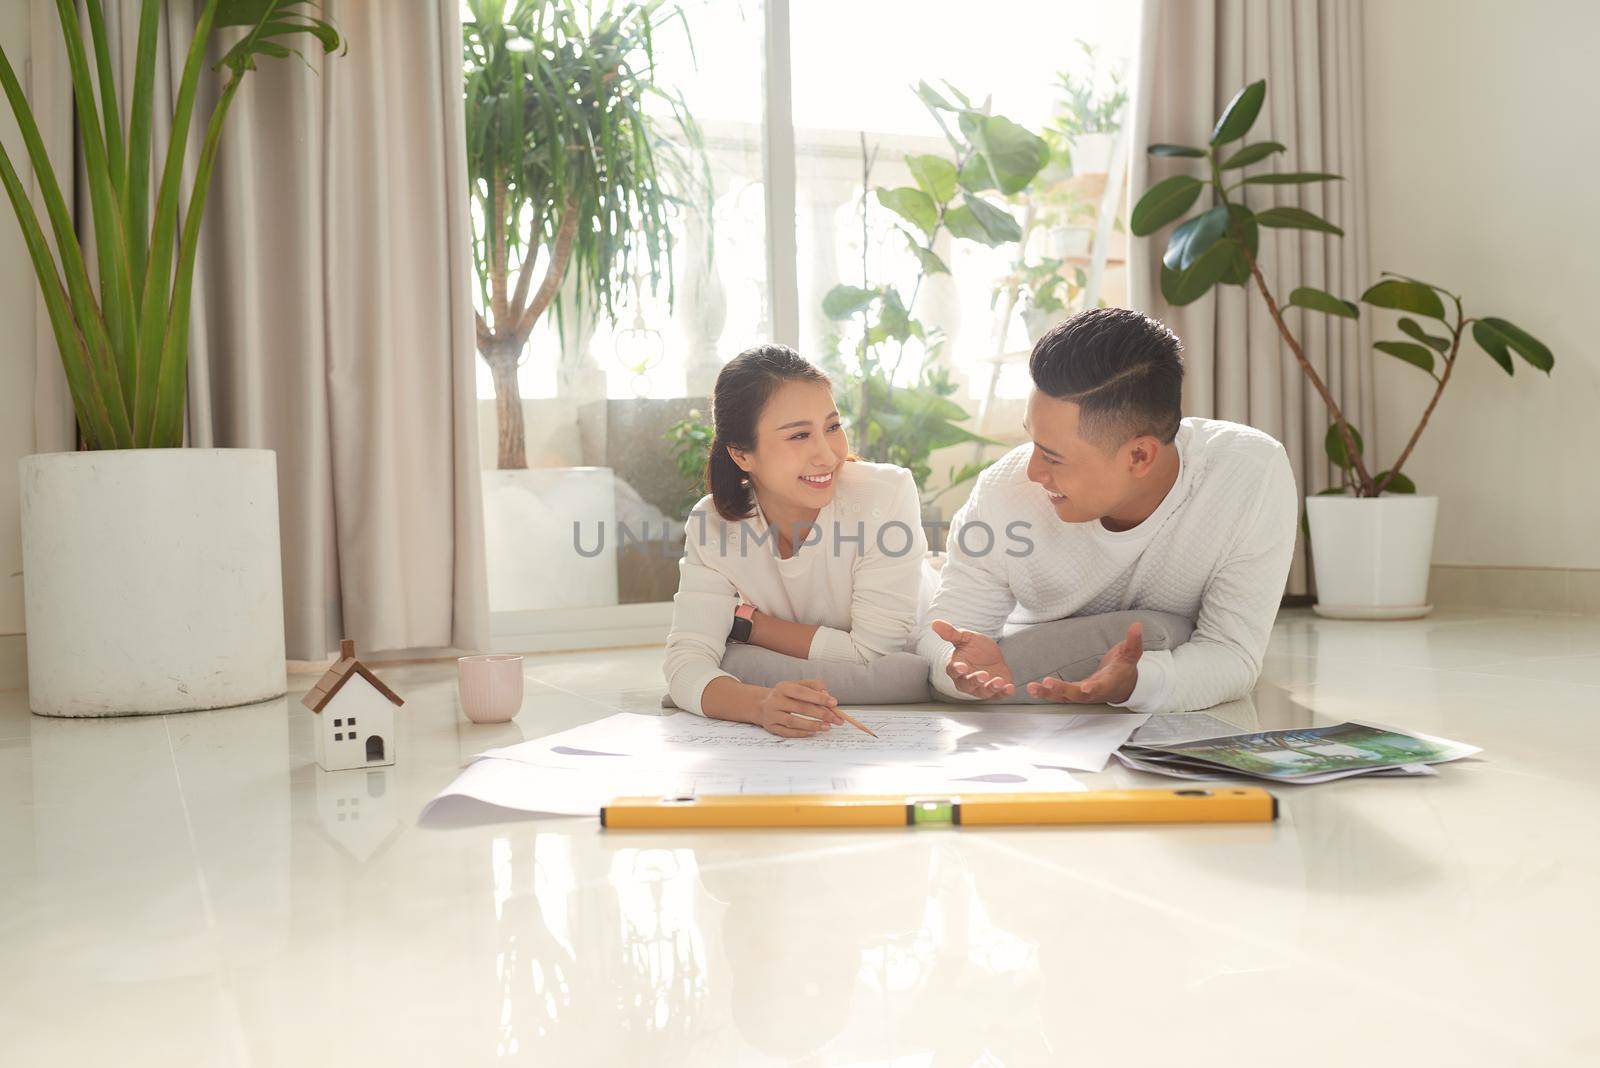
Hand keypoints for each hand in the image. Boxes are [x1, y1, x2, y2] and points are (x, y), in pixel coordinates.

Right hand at [756, 679, 844, 737]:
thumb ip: (814, 686)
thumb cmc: (785, 695)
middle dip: (821, 714)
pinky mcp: (771, 727)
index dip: (818, 698)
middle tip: (835, 718)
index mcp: (783, 687)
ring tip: (827, 726)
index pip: (802, 692)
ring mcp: (772, 715)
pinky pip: (788, 732)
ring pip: (794, 722)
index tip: (833, 703)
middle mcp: (776, 700)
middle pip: (800, 708)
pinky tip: (813, 732)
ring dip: (813, 725)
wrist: (762, 704)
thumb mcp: (797, 685)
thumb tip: (827, 695)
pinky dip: (801, 733)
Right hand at [931, 618, 1014, 698]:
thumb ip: (951, 633)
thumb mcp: (966, 638)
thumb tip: (935, 623)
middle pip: (967, 684)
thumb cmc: (975, 648)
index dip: (957, 670)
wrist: (992, 656)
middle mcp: (966, 681)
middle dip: (975, 681)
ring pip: (983, 692)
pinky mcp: (995, 691)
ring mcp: (980, 688)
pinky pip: (998, 695)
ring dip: (991, 688)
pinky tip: (1010, 688)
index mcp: (957, 668)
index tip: (962, 666)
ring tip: (999, 681)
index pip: (953, 671)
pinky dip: (1004, 692)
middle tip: (983, 675)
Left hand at [1026, 622, 1142, 705]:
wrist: (1122, 686)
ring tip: (1032, 688)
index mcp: (1109, 682)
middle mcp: (1094, 692)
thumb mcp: (1131, 654)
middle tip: (1048, 683)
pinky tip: (1031, 688)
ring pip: (1065, 697)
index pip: (1103, 686)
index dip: (1095, 688)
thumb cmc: (1124, 668)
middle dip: (1063, 690)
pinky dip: (1045, 693)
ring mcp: (1082, 694)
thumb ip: (1133, 642)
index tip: (1087, 687)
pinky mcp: (1073, 694)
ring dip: (1048, 694)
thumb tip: (1137, 625)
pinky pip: (1058, 695)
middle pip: (1078, 695)